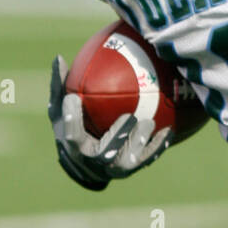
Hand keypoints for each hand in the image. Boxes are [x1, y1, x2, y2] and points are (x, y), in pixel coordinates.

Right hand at [48, 56, 169, 190]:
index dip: (72, 119)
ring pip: (127, 160)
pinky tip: (169, 130)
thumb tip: (59, 58)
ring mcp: (113, 168)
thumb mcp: (61, 110)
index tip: (73, 98)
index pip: (72, 134)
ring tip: (149, 123)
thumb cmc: (74, 128)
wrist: (87, 163)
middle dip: (118, 135)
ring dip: (139, 142)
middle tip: (129, 116)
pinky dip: (158, 146)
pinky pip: (146, 159)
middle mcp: (94, 162)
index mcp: (75, 147)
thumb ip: (60, 88)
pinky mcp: (131, 169)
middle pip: (105, 153)